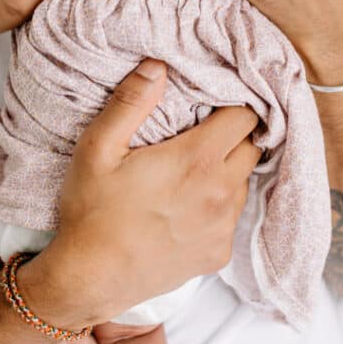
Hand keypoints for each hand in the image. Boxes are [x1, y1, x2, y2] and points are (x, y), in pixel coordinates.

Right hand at [21, 60, 259, 327]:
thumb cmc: (91, 210)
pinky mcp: (217, 254)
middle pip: (252, 147)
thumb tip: (158, 65)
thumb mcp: (98, 148)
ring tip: (193, 169)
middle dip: (234, 136)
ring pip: (243, 183)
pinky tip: (187, 205)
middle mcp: (220, 193)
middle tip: (203, 133)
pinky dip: (218, 206)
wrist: (90, 278)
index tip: (213, 105)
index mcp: (196, 160)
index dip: (232, 106)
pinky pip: (231, 218)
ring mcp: (222, 227)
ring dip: (227, 170)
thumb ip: (130, 102)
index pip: (246, 117)